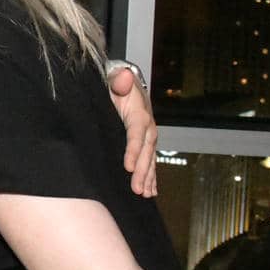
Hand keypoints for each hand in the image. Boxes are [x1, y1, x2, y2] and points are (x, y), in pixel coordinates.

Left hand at [109, 63, 159, 196]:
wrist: (127, 84)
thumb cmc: (118, 84)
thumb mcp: (117, 79)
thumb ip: (120, 80)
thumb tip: (123, 75)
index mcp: (140, 115)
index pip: (136, 135)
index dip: (133, 151)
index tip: (128, 167)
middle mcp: (148, 129)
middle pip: (145, 153)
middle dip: (142, 172)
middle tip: (137, 189)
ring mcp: (149, 138)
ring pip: (149, 161)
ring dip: (148, 178)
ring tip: (145, 194)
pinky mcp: (146, 144)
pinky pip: (150, 162)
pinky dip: (151, 177)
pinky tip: (151, 191)